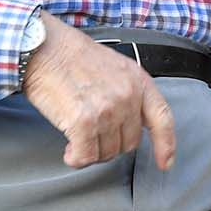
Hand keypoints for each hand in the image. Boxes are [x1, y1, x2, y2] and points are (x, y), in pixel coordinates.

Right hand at [21, 14, 176, 169]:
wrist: (45, 48)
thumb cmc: (74, 56)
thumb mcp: (116, 67)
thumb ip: (130, 92)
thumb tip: (131, 122)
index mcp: (138, 80)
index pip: (162, 118)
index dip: (166, 145)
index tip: (165, 163)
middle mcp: (127, 96)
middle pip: (129, 143)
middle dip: (111, 144)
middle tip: (93, 135)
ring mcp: (107, 110)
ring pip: (107, 153)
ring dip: (91, 151)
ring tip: (77, 136)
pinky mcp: (83, 122)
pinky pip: (85, 156)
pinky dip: (76, 158)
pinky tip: (69, 149)